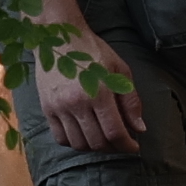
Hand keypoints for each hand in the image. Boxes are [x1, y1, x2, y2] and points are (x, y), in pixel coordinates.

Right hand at [30, 24, 147, 157]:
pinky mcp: (47, 108)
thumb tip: (139, 128)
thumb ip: (131, 101)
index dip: (127, 145)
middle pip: (97, 142)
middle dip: (113, 148)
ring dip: (94, 148)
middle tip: (120, 142)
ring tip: (103, 139)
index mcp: (99, 92)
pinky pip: (60, 138)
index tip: (134, 147)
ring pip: (78, 144)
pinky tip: (84, 135)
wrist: (59, 37)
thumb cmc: (93, 51)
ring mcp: (59, 107)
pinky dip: (74, 143)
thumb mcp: (119, 70)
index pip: (114, 132)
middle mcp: (77, 103)